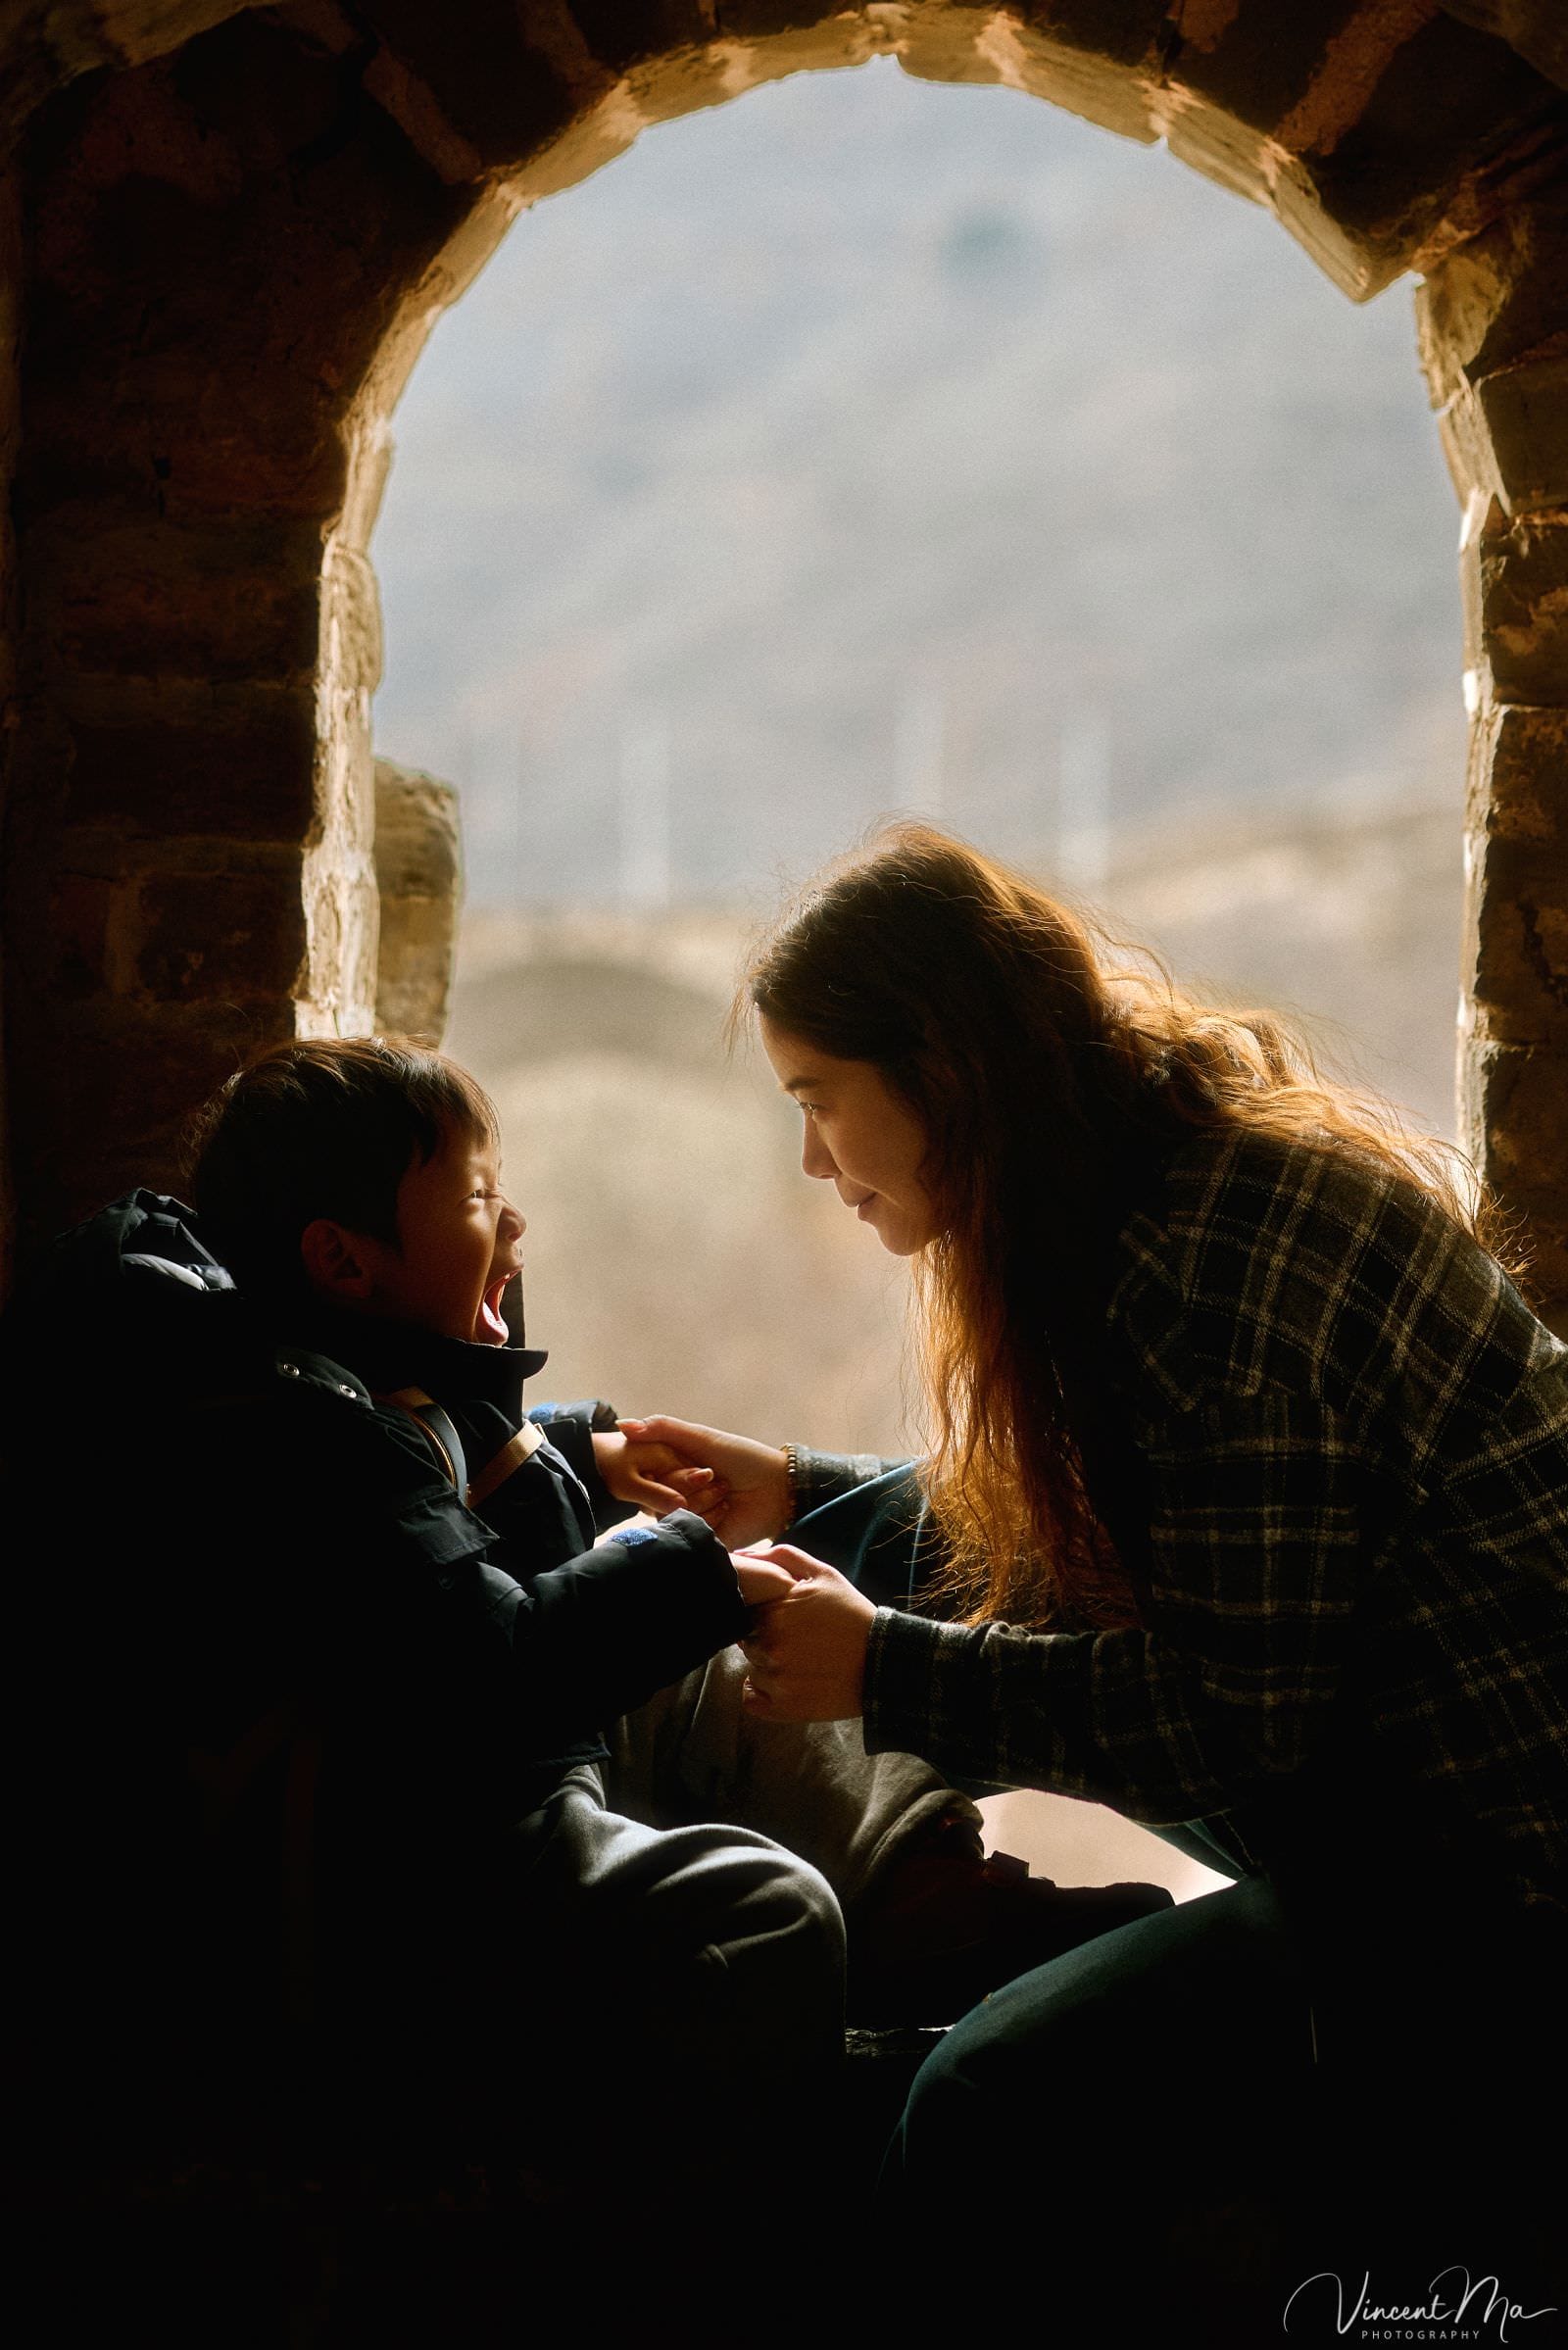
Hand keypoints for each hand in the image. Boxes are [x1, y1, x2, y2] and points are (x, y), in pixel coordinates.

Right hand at [616, 1415, 790, 1547]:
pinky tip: (727, 1511)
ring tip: (725, 1493)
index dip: (669, 1470)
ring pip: (673, 1516)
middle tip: (713, 1476)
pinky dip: (710, 1520)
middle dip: (688, 1484)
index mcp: (674, 1472)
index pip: (650, 1476)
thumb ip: (661, 1429)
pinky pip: (691, 1534)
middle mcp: (677, 1496)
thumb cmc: (742, 1458)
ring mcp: (690, 1519)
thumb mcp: (700, 1437)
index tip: (695, 1463)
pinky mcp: (703, 1540)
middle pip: (659, 1497)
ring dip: (702, 1501)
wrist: (778, 1488)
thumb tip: (620, 1425)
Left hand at [732, 1545, 875, 1721]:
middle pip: (746, 1641)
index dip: (763, 1615)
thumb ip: (781, 1557)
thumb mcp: (824, 1574)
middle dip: (766, 1639)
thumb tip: (740, 1554)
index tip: (786, 1620)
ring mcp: (775, 1679)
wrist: (884, 1660)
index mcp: (773, 1611)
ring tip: (803, 1662)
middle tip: (799, 1642)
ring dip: (768, 1666)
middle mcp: (769, 1645)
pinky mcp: (783, 1708)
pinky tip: (790, 1684)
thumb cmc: (852, 1615)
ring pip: (751, 1668)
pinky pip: (751, 1699)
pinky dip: (763, 1694)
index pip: (744, 1612)